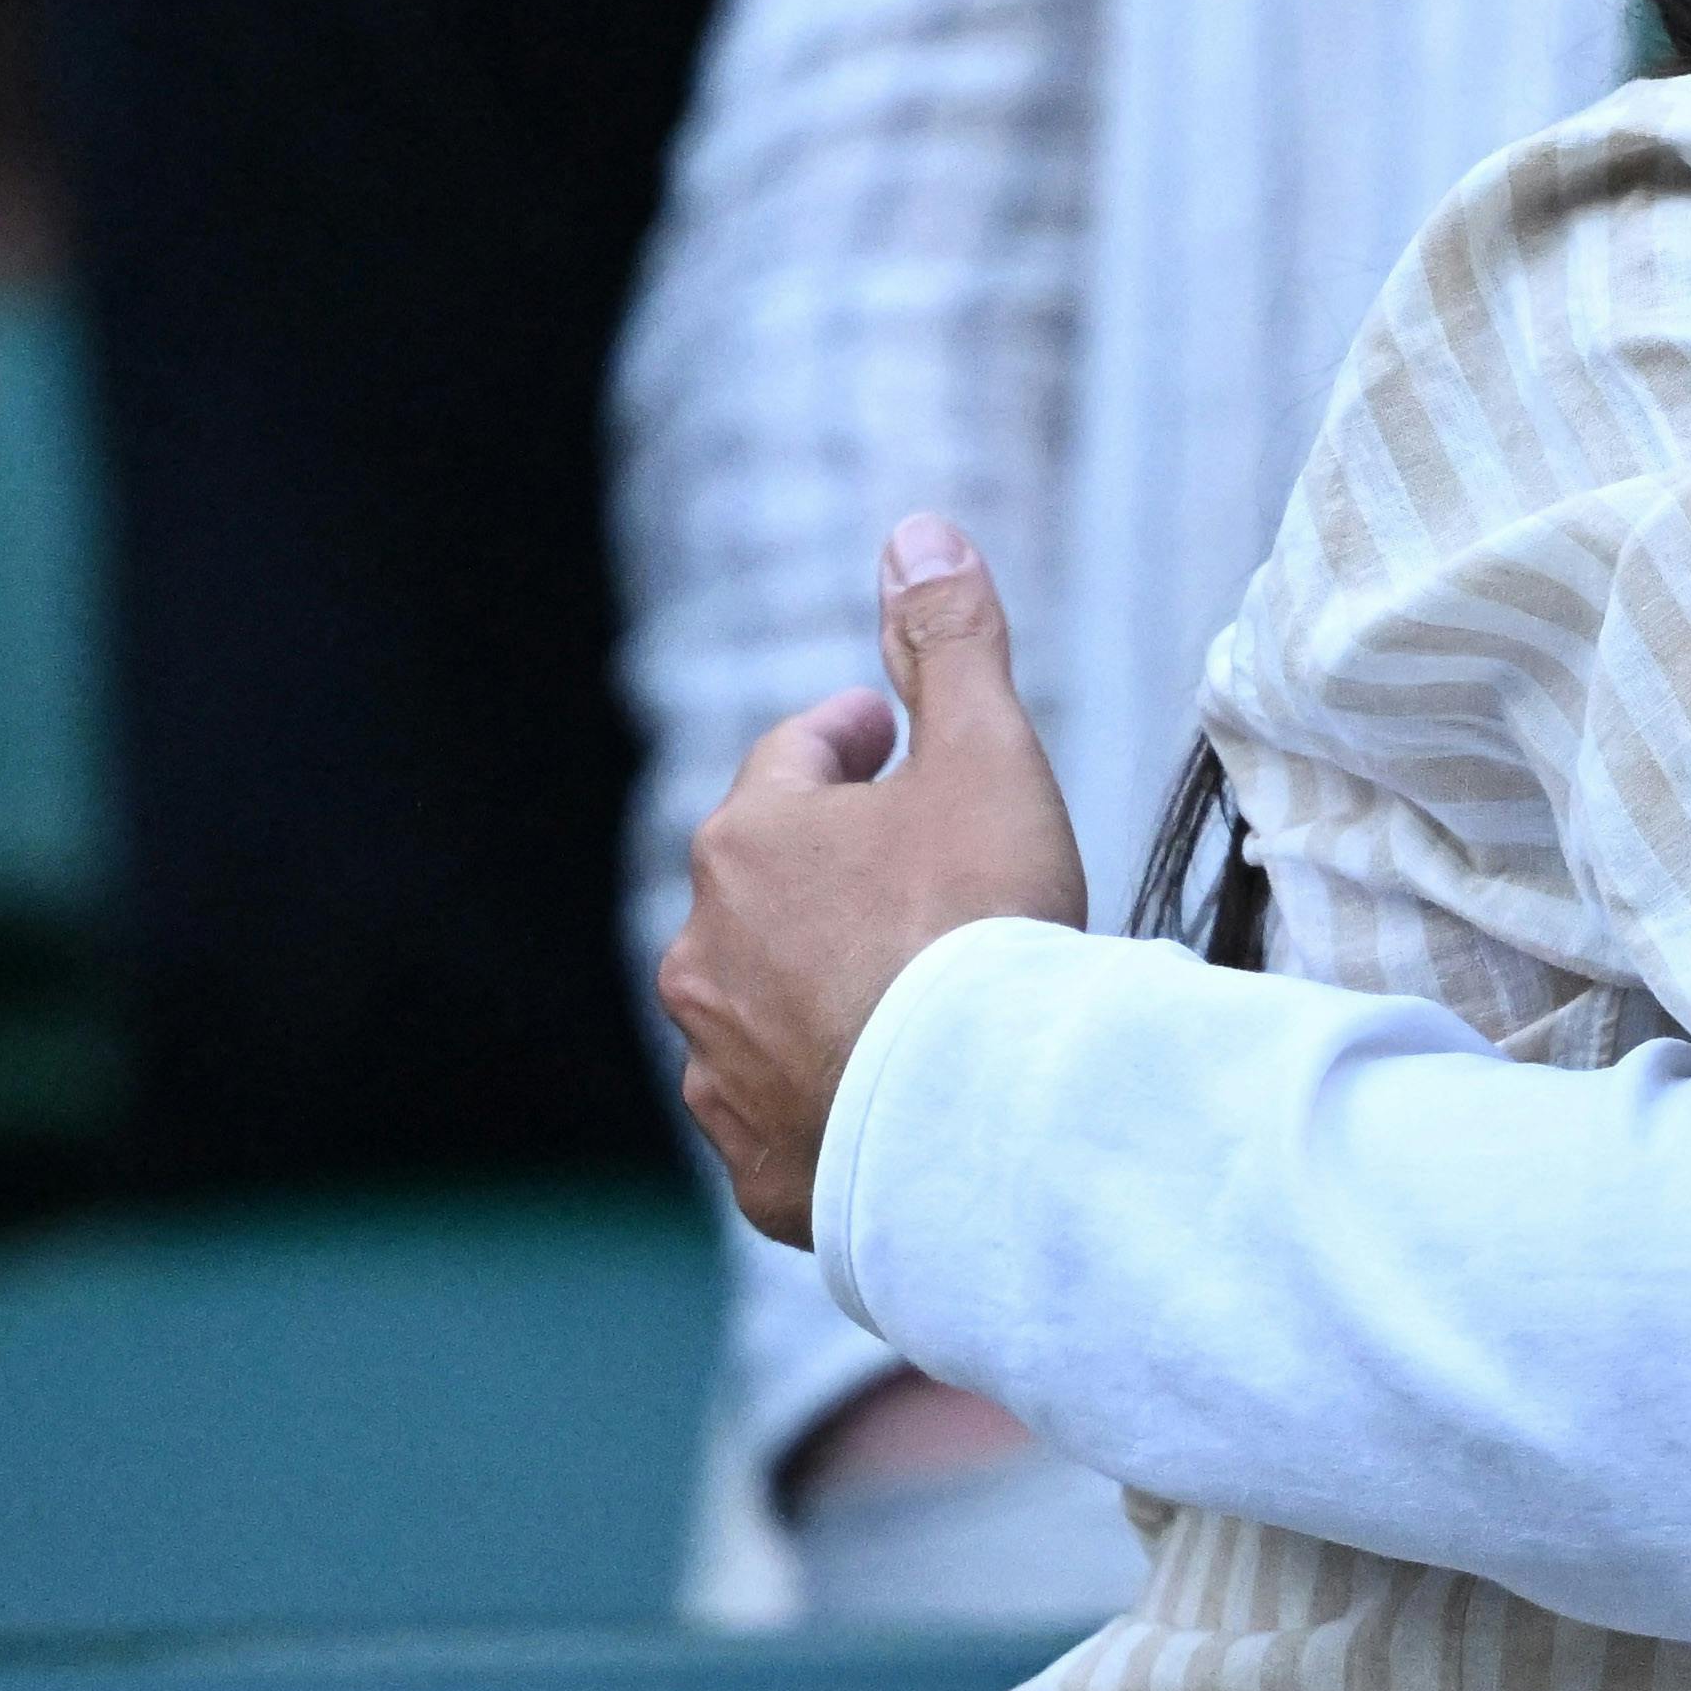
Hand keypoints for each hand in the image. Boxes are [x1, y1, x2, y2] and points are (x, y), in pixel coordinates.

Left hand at [661, 514, 1087, 1248]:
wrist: (977, 1119)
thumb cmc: (982, 926)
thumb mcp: (986, 756)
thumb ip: (948, 641)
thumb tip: (917, 529)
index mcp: (750, 839)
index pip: (796, 759)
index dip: (849, 737)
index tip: (885, 734)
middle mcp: (705, 949)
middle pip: (768, 882)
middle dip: (830, 864)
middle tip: (914, 865)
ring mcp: (719, 1064)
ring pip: (761, 998)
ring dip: (815, 980)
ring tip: (901, 990)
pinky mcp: (756, 1161)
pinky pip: (781, 1105)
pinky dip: (822, 1086)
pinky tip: (883, 1090)